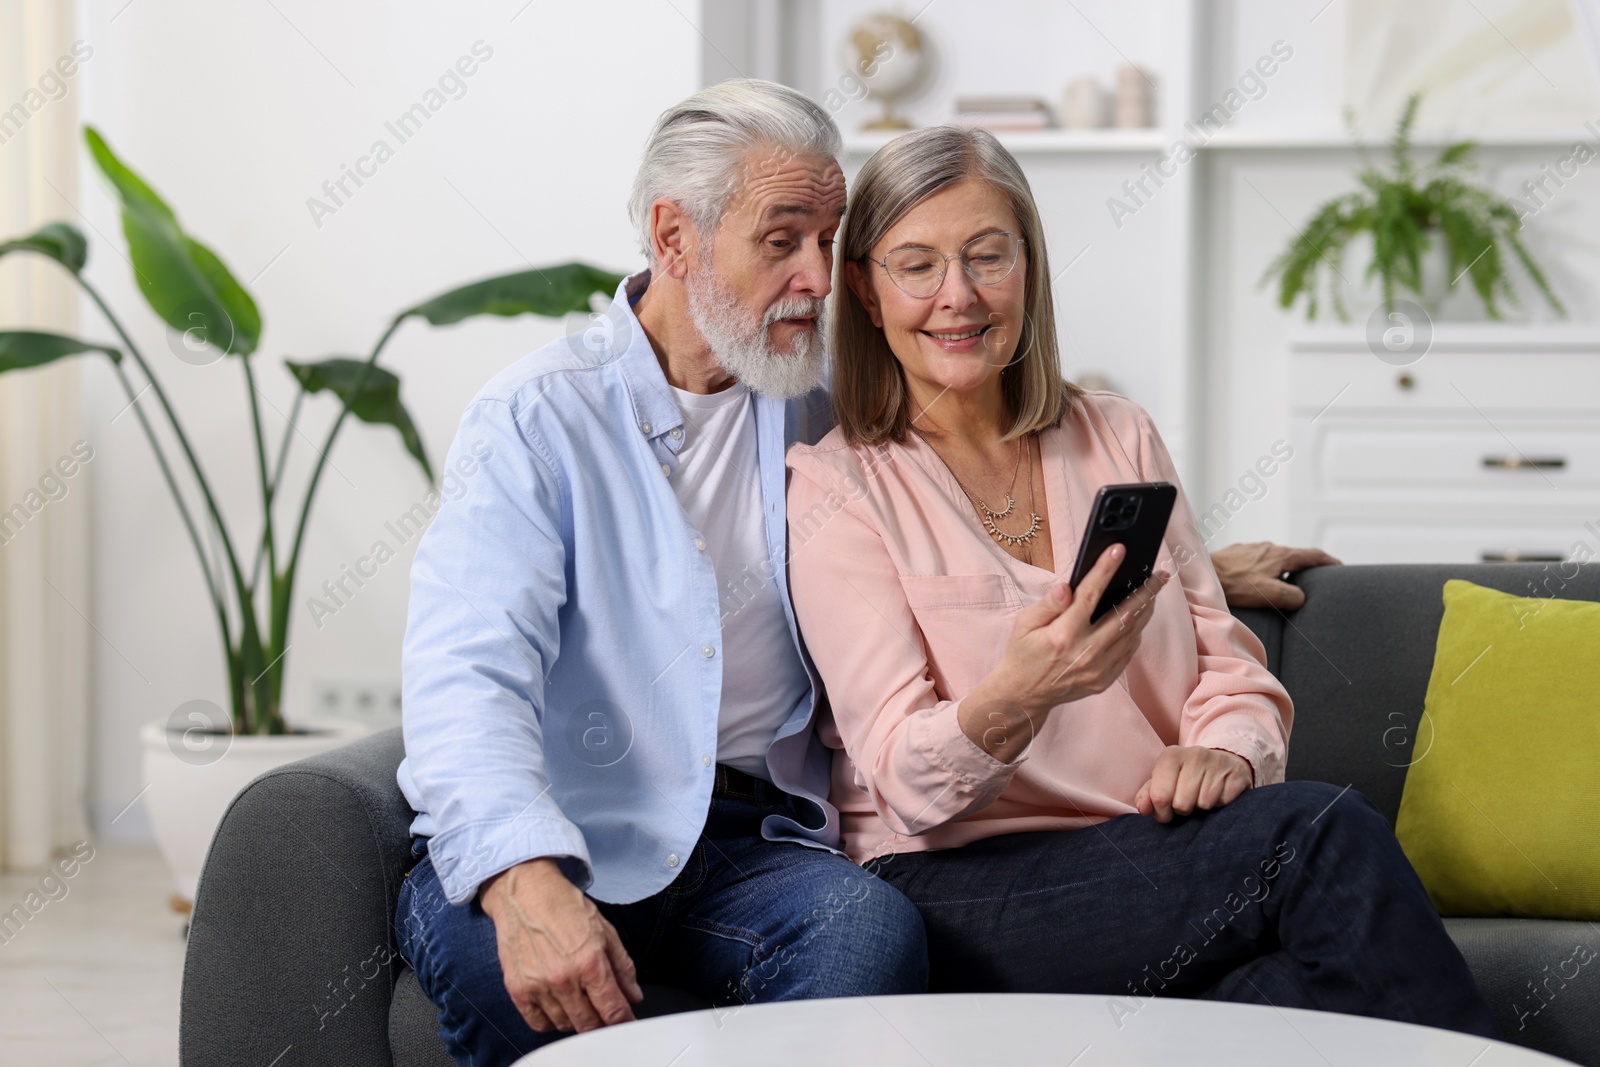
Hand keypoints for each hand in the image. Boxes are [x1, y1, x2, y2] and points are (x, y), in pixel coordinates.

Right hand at [478, 858, 642, 1032]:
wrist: (524, 892)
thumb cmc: (564, 906)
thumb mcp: (604, 930)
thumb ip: (622, 966)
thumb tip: (633, 996)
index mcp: (589, 962)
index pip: (612, 1010)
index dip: (624, 1021)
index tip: (627, 1023)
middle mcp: (563, 979)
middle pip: (589, 1025)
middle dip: (602, 1023)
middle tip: (604, 1013)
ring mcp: (538, 987)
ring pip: (565, 1026)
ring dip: (577, 1021)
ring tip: (580, 1003)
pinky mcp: (517, 990)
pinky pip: (538, 1024)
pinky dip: (551, 1022)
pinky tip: (558, 1008)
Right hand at [963, 543, 1169, 760]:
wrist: (1023, 695)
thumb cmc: (1022, 653)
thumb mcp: (1024, 624)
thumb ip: (1047, 604)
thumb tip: (1066, 587)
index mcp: (1062, 635)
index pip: (1089, 595)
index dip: (1105, 570)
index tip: (1118, 550)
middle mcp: (1085, 653)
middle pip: (1124, 615)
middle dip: (1145, 592)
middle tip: (1160, 574)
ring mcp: (1098, 669)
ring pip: (1131, 634)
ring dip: (1145, 611)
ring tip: (1153, 592)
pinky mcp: (1104, 680)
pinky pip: (1128, 652)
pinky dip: (1135, 632)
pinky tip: (1137, 618)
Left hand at [1134, 746, 1252, 822]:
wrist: (1224, 763)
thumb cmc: (1187, 777)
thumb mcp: (1164, 780)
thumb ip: (1148, 794)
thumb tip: (1142, 808)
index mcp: (1171, 755)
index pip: (1160, 796)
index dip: (1162, 812)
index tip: (1167, 811)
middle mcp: (1195, 754)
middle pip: (1182, 804)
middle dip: (1184, 809)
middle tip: (1188, 800)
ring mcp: (1218, 763)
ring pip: (1204, 804)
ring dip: (1203, 807)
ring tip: (1203, 795)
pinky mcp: (1237, 774)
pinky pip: (1223, 803)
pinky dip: (1221, 805)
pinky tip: (1219, 793)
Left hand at [1210, 541, 1340, 609]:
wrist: (1205, 573)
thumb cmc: (1236, 584)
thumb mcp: (1270, 593)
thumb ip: (1292, 596)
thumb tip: (1301, 598)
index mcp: (1281, 555)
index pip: (1313, 555)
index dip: (1330, 562)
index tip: (1340, 567)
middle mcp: (1269, 547)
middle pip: (1296, 556)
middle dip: (1307, 567)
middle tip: (1316, 579)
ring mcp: (1253, 549)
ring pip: (1276, 558)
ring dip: (1286, 569)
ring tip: (1287, 583)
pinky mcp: (1239, 554)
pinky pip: (1260, 561)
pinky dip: (1268, 570)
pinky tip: (1261, 581)